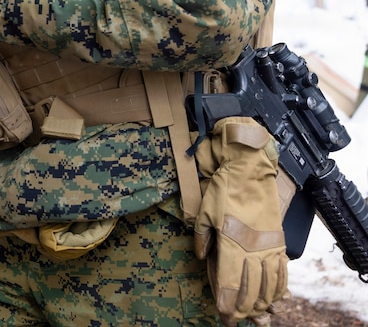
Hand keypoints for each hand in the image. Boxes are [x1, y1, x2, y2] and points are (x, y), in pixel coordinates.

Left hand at [194, 116, 287, 325]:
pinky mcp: (278, 241)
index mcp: (232, 244)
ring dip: (262, 302)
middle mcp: (253, 249)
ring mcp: (268, 246)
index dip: (228, 302)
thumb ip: (202, 238)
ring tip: (256, 314)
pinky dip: (279, 287)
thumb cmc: (224, 191)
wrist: (249, 172)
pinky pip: (281, 271)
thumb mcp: (204, 213)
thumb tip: (203, 258)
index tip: (224, 315)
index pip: (231, 283)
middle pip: (252, 289)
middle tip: (237, 319)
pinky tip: (275, 297)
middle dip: (245, 308)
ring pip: (269, 284)